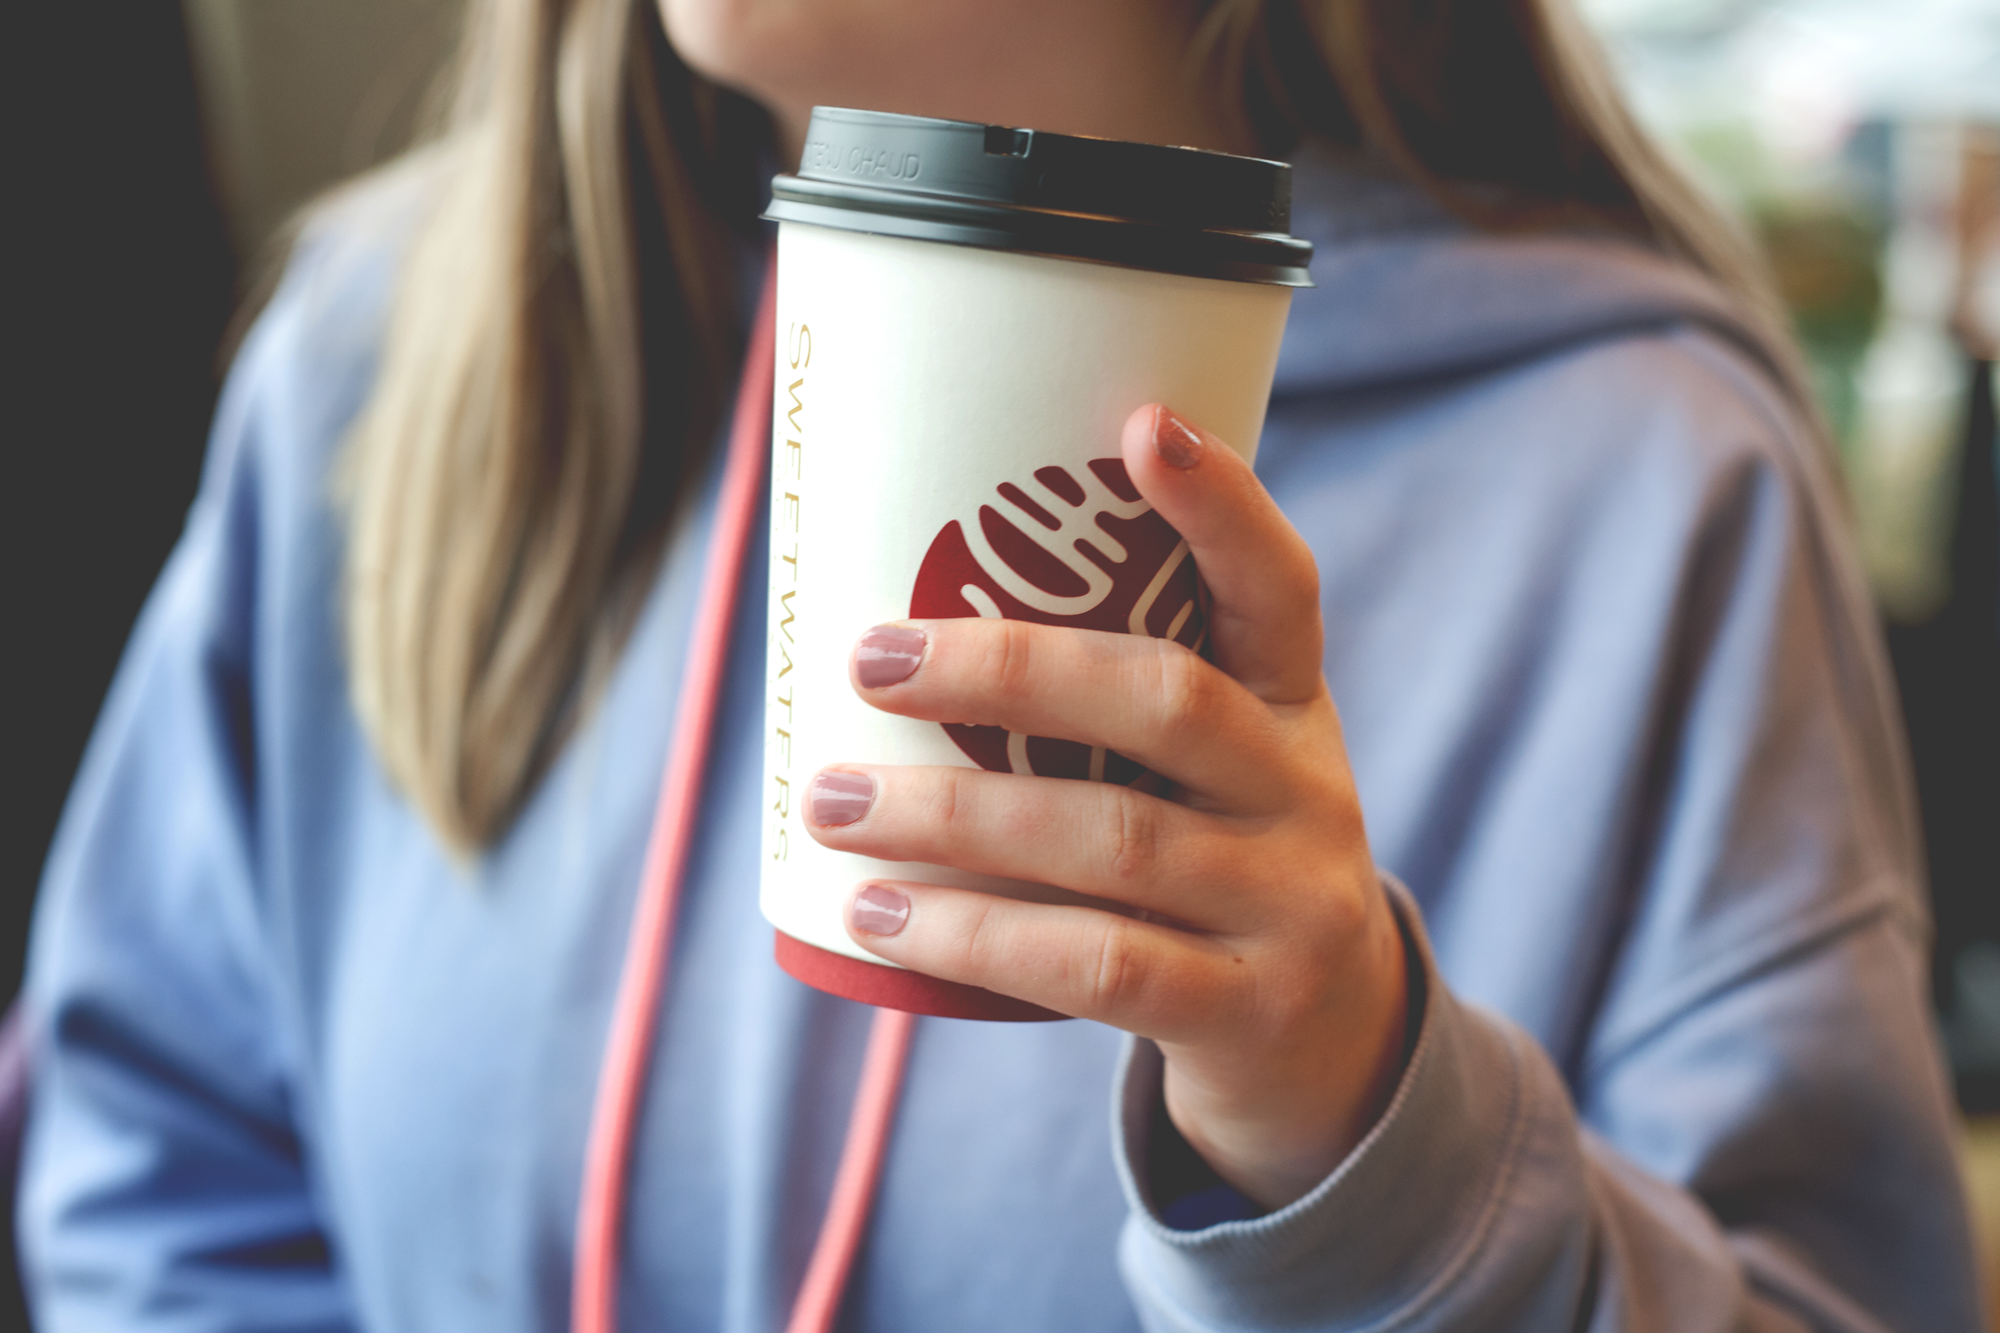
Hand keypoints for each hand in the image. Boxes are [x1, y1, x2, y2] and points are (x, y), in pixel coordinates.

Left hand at [804, 405, 1408, 1209]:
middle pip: (1166, 703)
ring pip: (1112, 840)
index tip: (1144, 424)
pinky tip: (879, 919)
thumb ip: (1108, 701)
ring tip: (831, 802)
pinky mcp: (1244, 1011)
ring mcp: (1286, 906)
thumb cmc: (1214, 861)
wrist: (1324, 1040)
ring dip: (953, 816)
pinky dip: (973, 938)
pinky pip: (1097, 967)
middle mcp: (1305, 791)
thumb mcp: (1212, 767)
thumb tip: (889, 619)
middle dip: (1007, 671)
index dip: (1225, 507)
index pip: (1278, 589)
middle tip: (868, 659)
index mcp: (1292, 704)